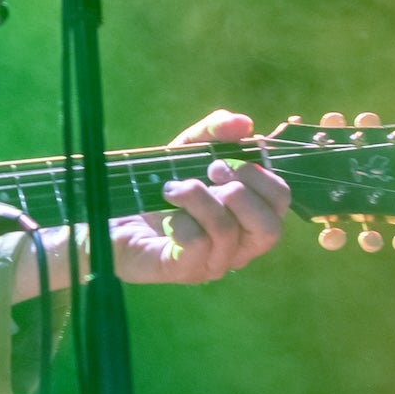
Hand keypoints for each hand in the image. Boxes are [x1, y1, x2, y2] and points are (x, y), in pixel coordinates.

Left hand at [110, 108, 295, 284]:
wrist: (113, 214)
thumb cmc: (161, 186)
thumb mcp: (187, 152)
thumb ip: (216, 133)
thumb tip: (245, 123)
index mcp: (249, 217)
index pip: (281, 200)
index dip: (258, 175)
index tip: (221, 161)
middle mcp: (239, 246)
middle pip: (269, 228)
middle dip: (239, 191)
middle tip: (207, 173)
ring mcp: (213, 263)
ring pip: (228, 232)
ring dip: (198, 198)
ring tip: (172, 189)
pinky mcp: (183, 270)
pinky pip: (196, 244)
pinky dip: (179, 220)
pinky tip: (165, 216)